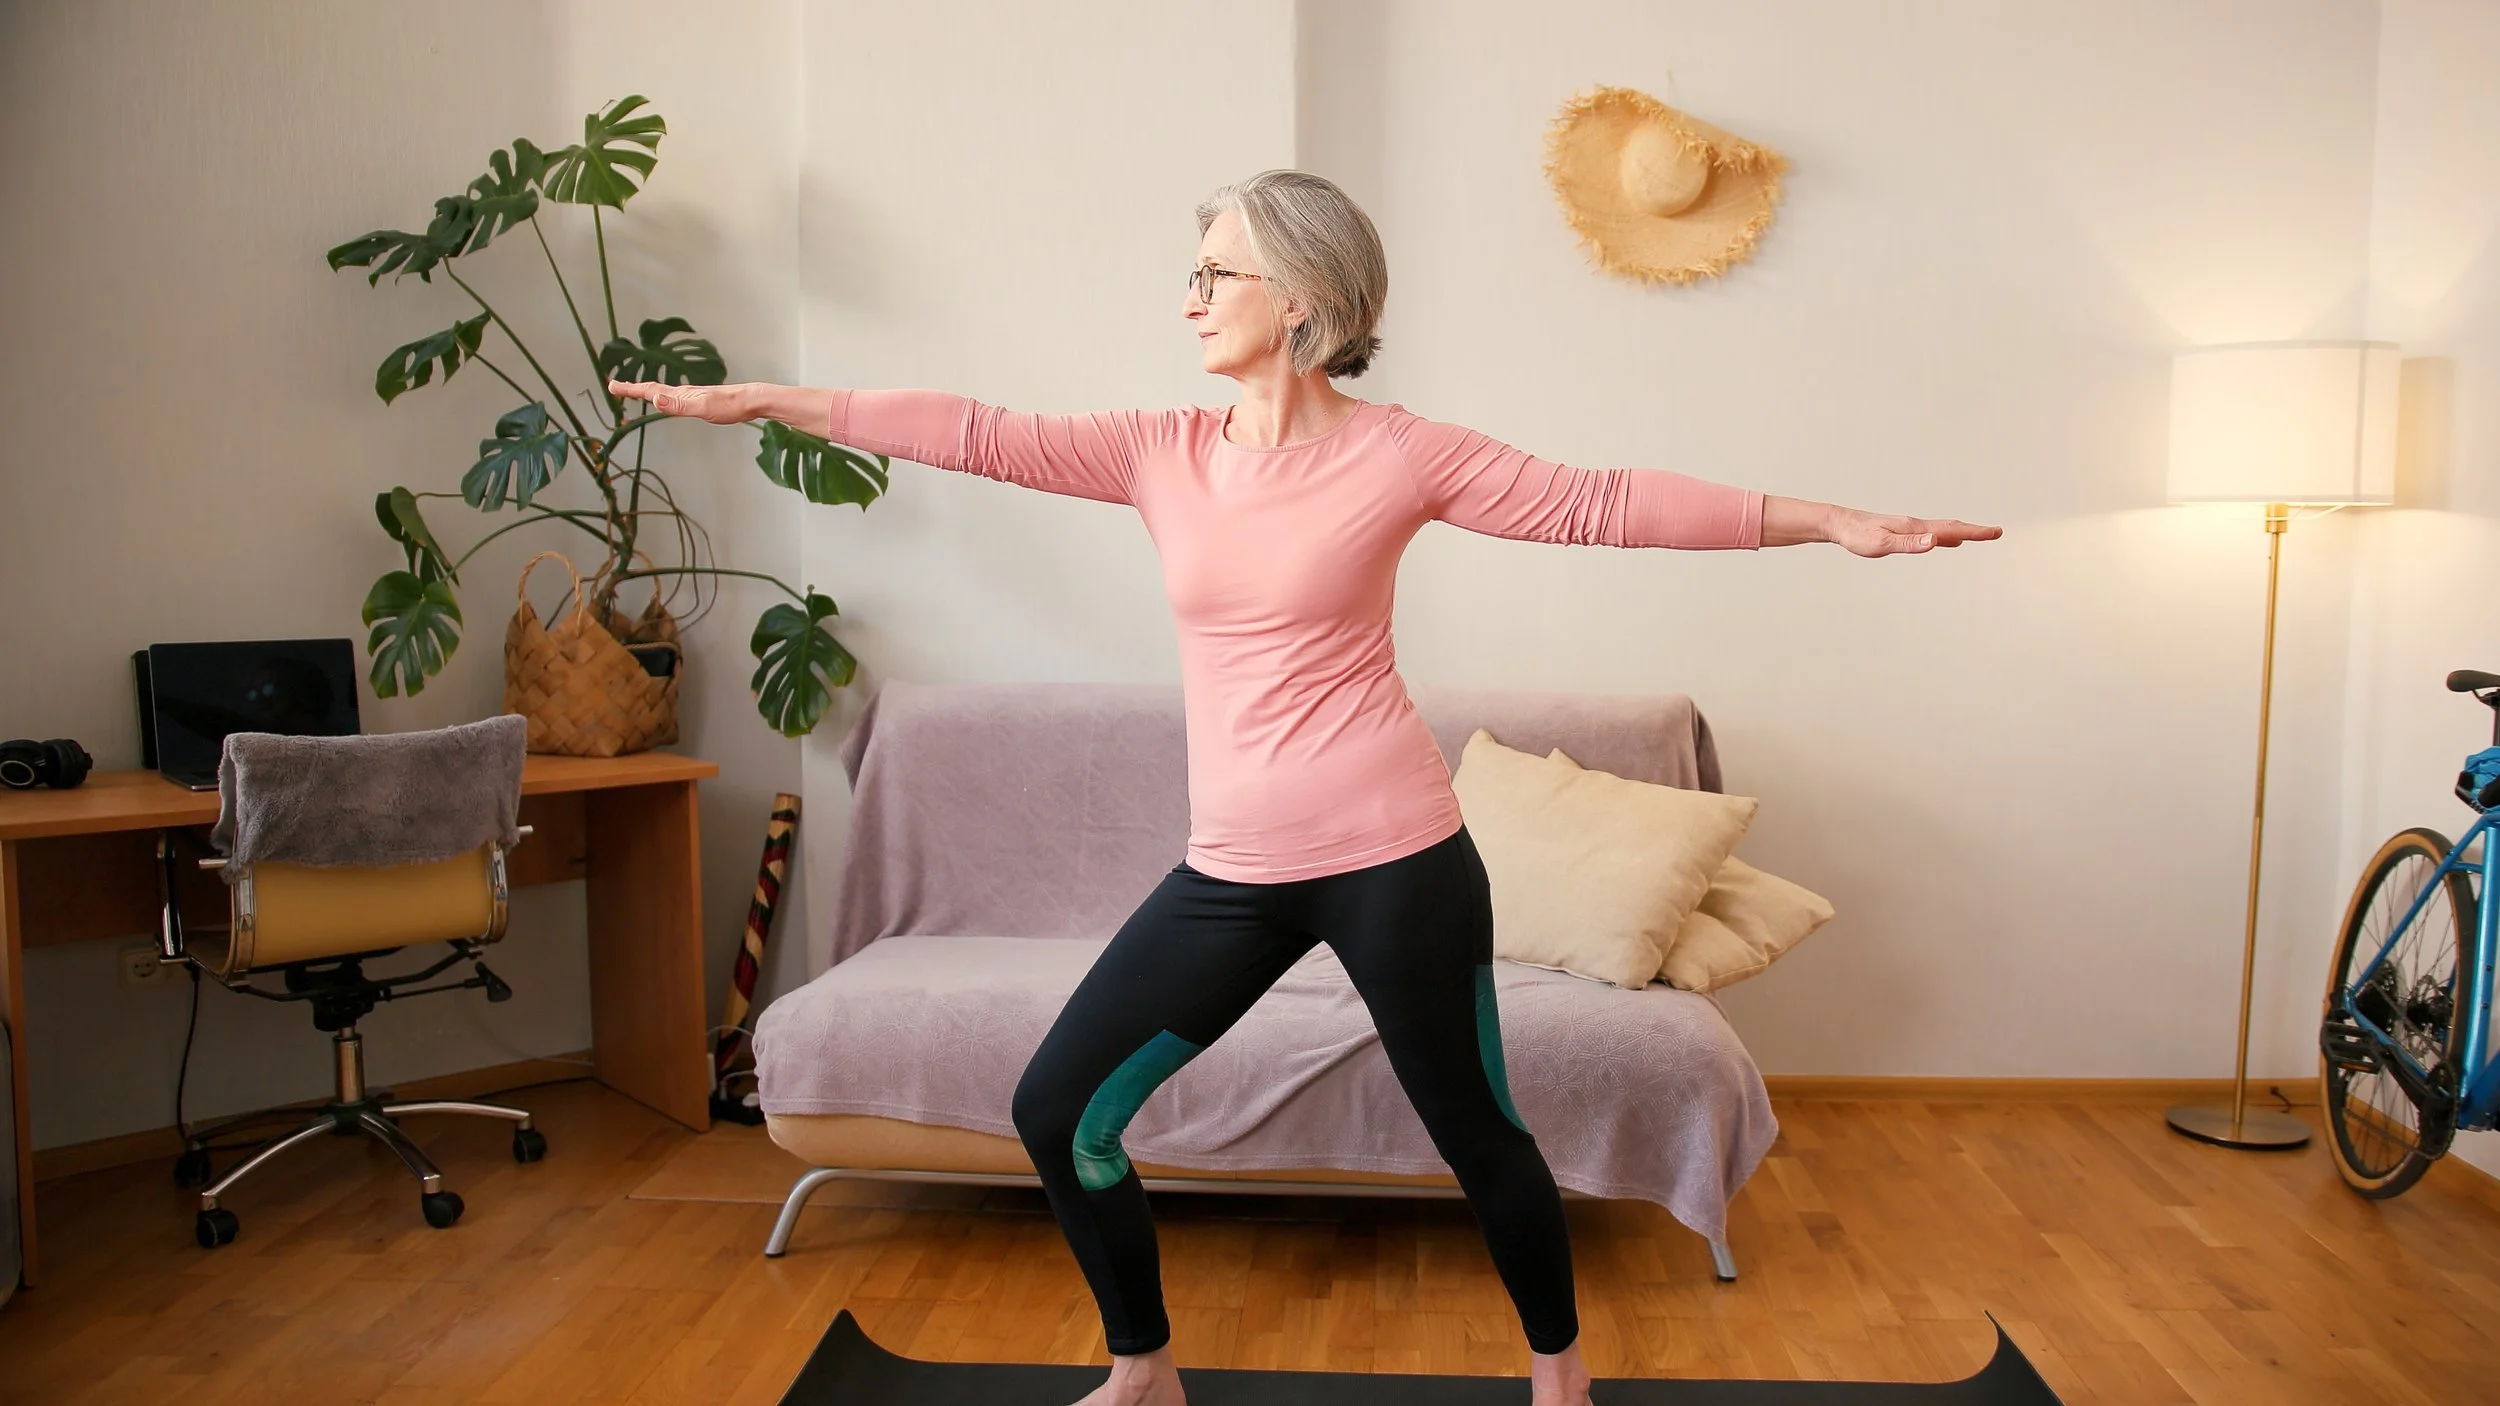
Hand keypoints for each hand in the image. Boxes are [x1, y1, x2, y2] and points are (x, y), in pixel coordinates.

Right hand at [608, 379, 753, 424]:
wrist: (750, 400)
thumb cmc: (728, 406)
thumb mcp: (702, 408)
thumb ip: (678, 406)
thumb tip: (654, 400)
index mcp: (680, 394)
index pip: (649, 390)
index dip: (630, 389)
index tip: (611, 385)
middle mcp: (683, 392)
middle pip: (652, 389)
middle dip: (632, 388)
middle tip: (615, 387)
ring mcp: (691, 396)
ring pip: (663, 392)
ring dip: (646, 391)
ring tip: (635, 391)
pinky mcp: (700, 400)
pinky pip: (674, 397)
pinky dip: (663, 397)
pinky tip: (668, 400)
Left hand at [1824, 507, 2001, 557]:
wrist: (1839, 524)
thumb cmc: (1857, 536)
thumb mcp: (1882, 544)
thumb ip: (1909, 543)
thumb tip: (1936, 541)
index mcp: (1915, 527)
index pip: (1951, 529)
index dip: (1975, 532)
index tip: (1996, 532)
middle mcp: (1915, 525)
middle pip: (1952, 527)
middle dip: (1975, 531)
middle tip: (1997, 533)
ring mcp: (1909, 527)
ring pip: (1943, 529)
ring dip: (1963, 532)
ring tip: (1978, 535)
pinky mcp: (1901, 531)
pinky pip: (1930, 533)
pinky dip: (1946, 536)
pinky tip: (1947, 541)